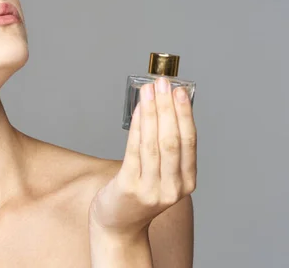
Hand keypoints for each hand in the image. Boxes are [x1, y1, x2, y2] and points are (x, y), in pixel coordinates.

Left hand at [89, 77, 196, 236]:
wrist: (119, 225)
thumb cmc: (139, 194)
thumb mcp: (161, 175)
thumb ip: (167, 150)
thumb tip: (165, 107)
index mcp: (187, 182)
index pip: (190, 142)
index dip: (185, 114)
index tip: (179, 91)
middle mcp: (173, 187)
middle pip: (173, 140)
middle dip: (168, 108)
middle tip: (163, 83)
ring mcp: (152, 189)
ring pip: (154, 144)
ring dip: (151, 112)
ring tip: (148, 90)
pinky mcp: (130, 188)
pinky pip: (134, 151)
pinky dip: (137, 126)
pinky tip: (138, 110)